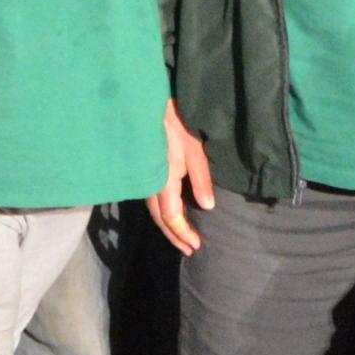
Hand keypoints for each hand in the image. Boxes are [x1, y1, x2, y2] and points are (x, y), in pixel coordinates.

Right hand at [148, 101, 214, 254]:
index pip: (171, 217)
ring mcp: (146, 178)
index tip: (196, 246)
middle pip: (160, 218)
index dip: (183, 233)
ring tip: (182, 237)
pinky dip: (162, 213)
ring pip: (154, 211)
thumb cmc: (177, 124)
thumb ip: (201, 180)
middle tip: (189, 250)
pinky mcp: (146, 172)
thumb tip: (207, 207)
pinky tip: (172, 214)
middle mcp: (150, 184)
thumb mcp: (195, 150)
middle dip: (174, 236)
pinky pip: (152, 200)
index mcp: (163, 181)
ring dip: (168, 226)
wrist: (151, 105)